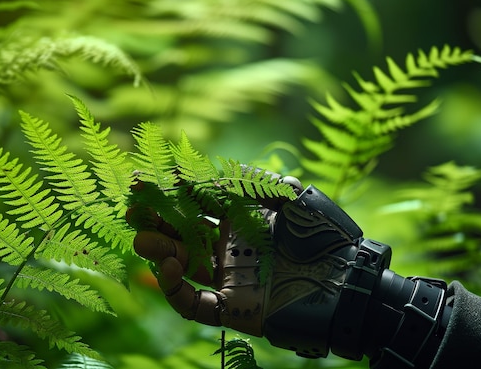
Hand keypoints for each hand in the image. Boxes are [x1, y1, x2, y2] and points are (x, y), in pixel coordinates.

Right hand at [129, 174, 371, 357]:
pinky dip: (175, 289)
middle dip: (155, 221)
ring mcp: (229, 277)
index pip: (196, 203)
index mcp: (242, 219)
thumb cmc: (327, 236)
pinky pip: (195, 303)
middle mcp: (230, 246)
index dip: (170, 192)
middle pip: (182, 233)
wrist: (350, 282)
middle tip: (131, 211)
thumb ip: (260, 183)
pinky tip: (167, 268)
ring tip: (142, 239)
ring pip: (183, 265)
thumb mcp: (295, 199)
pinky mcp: (233, 307)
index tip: (143, 180)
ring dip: (159, 251)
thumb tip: (222, 173)